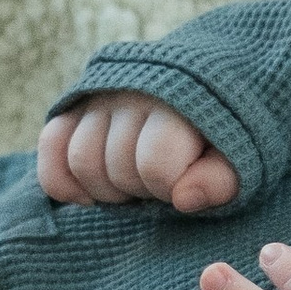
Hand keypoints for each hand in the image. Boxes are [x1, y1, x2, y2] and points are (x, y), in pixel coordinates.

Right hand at [37, 90, 239, 212]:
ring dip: (104, 189)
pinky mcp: (76, 105)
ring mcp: (102, 96)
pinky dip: (61, 180)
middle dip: (138, 191)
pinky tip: (86, 198)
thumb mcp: (239, 161)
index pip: (154, 163)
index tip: (182, 187)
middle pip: (115, 166)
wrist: (204, 91)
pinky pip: (51, 144)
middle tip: (157, 189)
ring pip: (80, 159)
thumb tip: (183, 198)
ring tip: (131, 188)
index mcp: (180, 103)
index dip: (166, 189)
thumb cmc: (221, 139)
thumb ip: (218, 180)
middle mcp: (135, 93)